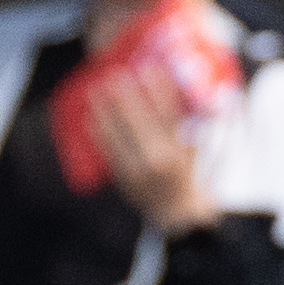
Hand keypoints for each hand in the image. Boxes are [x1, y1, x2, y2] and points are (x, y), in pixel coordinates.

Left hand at [85, 72, 217, 234]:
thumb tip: (182, 95)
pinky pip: (108, 150)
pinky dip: (99, 134)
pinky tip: (91, 119)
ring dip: (105, 110)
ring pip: (118, 134)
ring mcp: (139, 169)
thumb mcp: (192, 151)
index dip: (160, 90)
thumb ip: (187, 127)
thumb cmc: (187, 177)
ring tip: (95, 91)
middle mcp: (159, 158)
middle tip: (115, 75)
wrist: (177, 215)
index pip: (169, 113)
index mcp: (179, 149)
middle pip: (139, 120)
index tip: (150, 69)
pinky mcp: (124, 177)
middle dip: (126, 96)